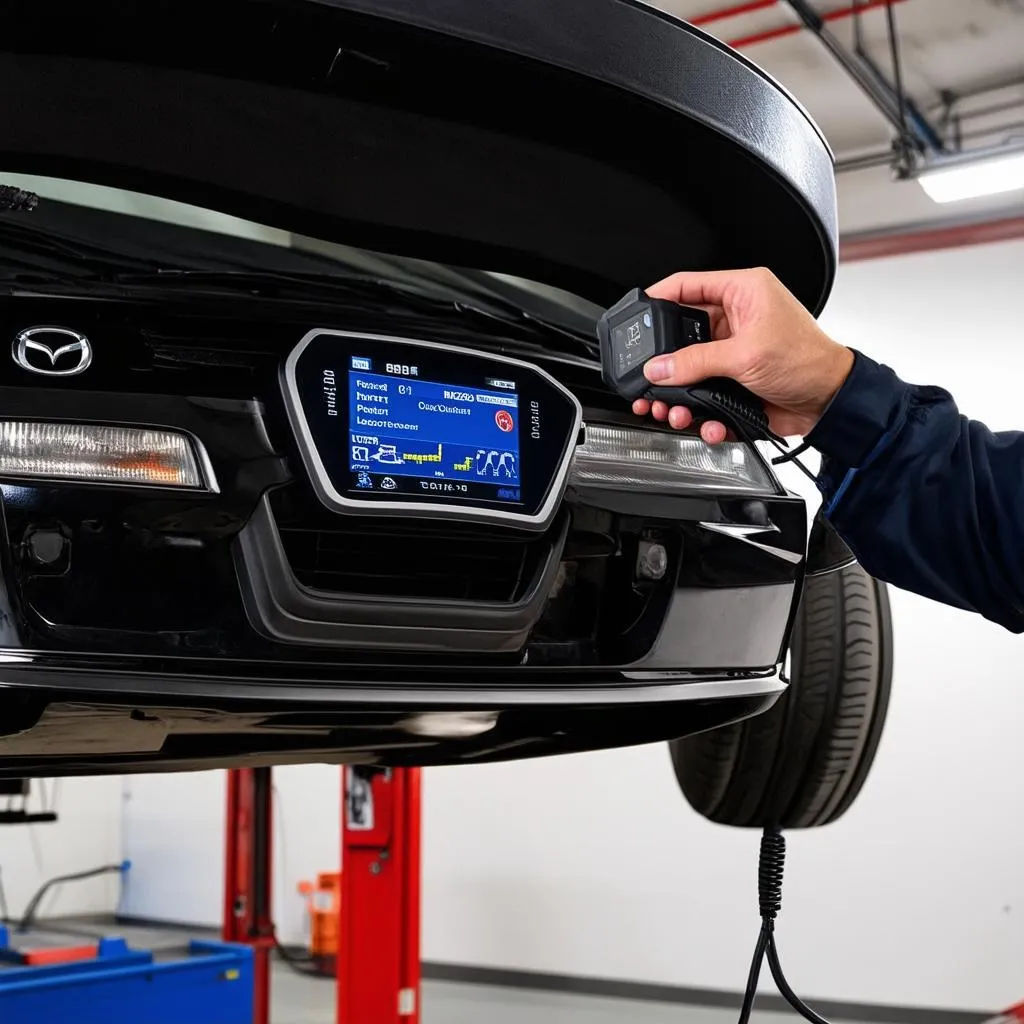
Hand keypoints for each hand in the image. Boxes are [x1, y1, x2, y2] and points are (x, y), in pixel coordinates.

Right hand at [632, 268, 854, 442]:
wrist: (831, 402)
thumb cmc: (808, 362)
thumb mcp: (746, 355)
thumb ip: (697, 361)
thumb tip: (660, 367)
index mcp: (742, 291)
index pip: (688, 284)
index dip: (659, 296)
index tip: (637, 313)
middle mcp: (736, 317)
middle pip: (681, 333)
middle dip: (665, 362)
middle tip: (648, 378)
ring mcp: (734, 349)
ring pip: (689, 368)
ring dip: (679, 393)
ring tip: (673, 409)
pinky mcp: (735, 378)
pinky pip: (705, 392)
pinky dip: (700, 411)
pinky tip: (705, 421)